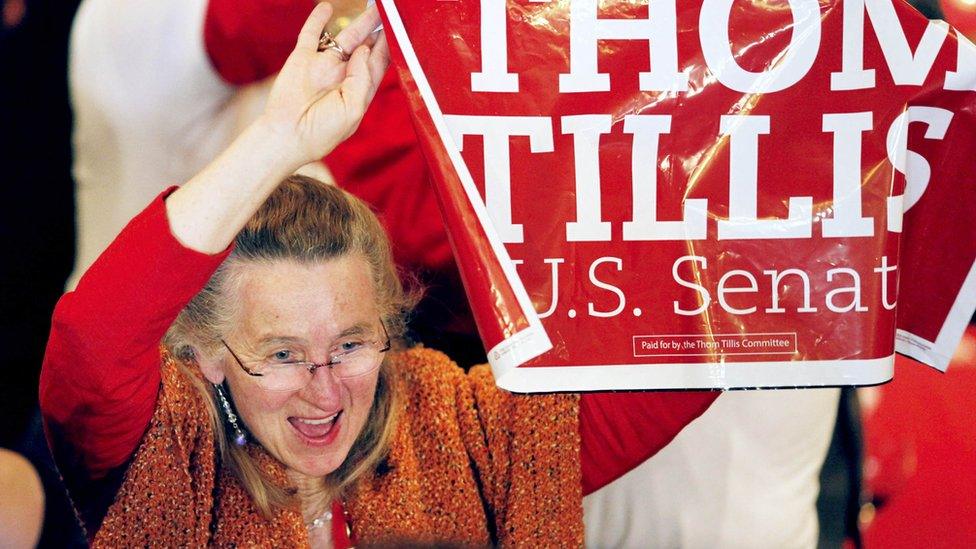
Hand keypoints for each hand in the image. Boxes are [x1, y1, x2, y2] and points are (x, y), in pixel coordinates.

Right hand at [259, 2, 388, 164]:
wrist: (286, 137)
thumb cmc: (321, 133)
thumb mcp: (352, 109)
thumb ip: (362, 79)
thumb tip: (364, 50)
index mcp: (358, 92)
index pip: (378, 65)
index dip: (389, 47)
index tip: (399, 30)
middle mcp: (343, 77)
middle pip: (366, 48)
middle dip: (379, 31)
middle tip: (390, 12)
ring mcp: (323, 67)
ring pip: (345, 38)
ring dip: (359, 22)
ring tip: (373, 7)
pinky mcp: (302, 60)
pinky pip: (311, 35)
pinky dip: (318, 20)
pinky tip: (326, 7)